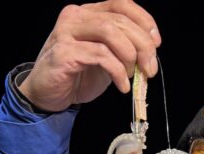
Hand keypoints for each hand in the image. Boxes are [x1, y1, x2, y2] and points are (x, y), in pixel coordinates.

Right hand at [18, 0, 161, 111]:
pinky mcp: (63, 52)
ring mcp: (67, 32)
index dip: (144, 21)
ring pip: (110, 31)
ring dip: (130, 55)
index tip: (156, 43)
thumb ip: (124, 49)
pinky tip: (122, 86)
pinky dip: (117, 71)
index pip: (121, 4)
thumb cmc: (77, 76)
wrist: (47, 95)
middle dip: (143, 45)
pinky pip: (100, 55)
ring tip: (133, 75)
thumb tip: (150, 52)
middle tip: (150, 68)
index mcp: (88, 13)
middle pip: (119, 20)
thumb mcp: (107, 59)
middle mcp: (76, 17)